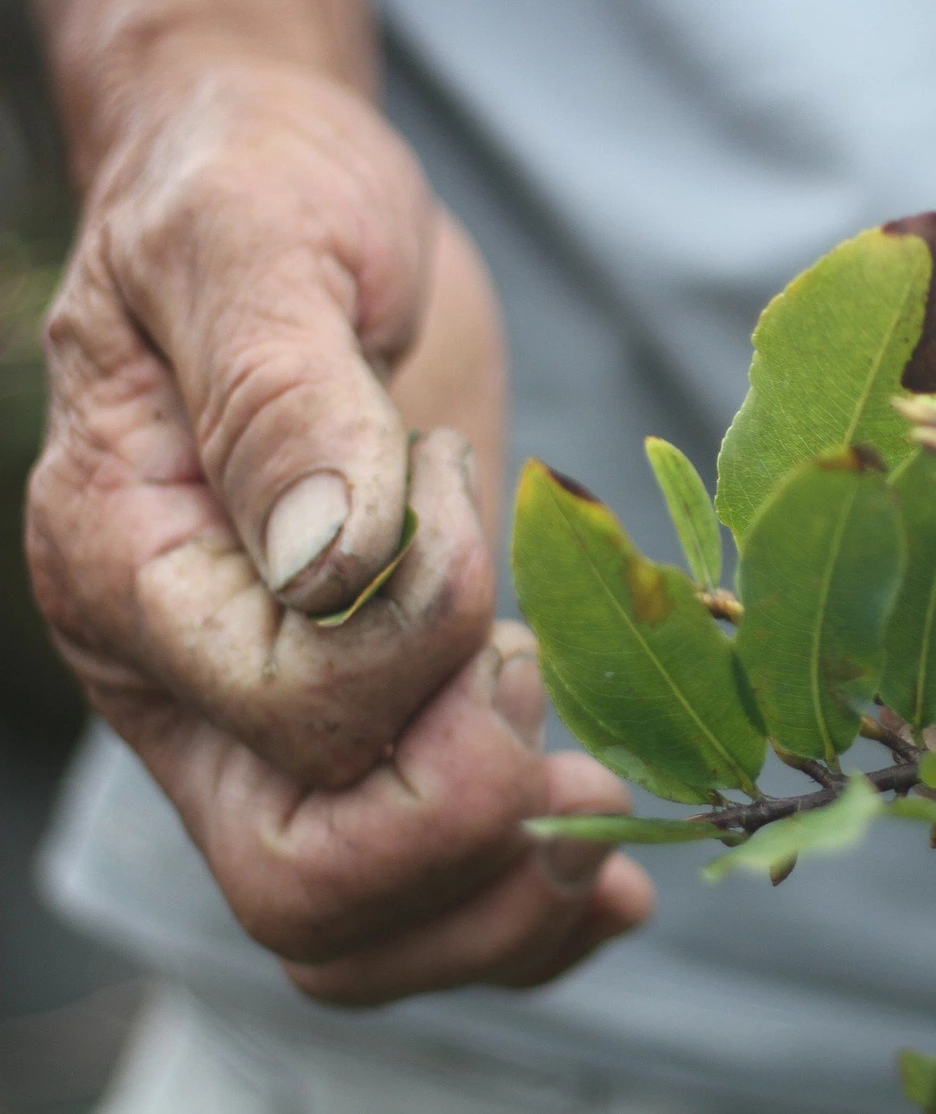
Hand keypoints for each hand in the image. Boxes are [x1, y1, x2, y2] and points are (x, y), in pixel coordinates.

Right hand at [26, 48, 650, 1002]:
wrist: (286, 200)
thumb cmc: (258, 191)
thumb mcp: (259, 239)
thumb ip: (281, 395)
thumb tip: (331, 559)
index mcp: (136, 568)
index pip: (295, 710)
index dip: (427, 636)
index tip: (452, 484)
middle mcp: (187, 682)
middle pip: (304, 884)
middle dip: (468, 819)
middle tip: (543, 686)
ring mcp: (268, 723)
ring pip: (356, 933)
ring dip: (502, 904)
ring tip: (607, 809)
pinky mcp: (365, 723)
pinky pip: (415, 901)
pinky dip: (520, 919)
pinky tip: (610, 878)